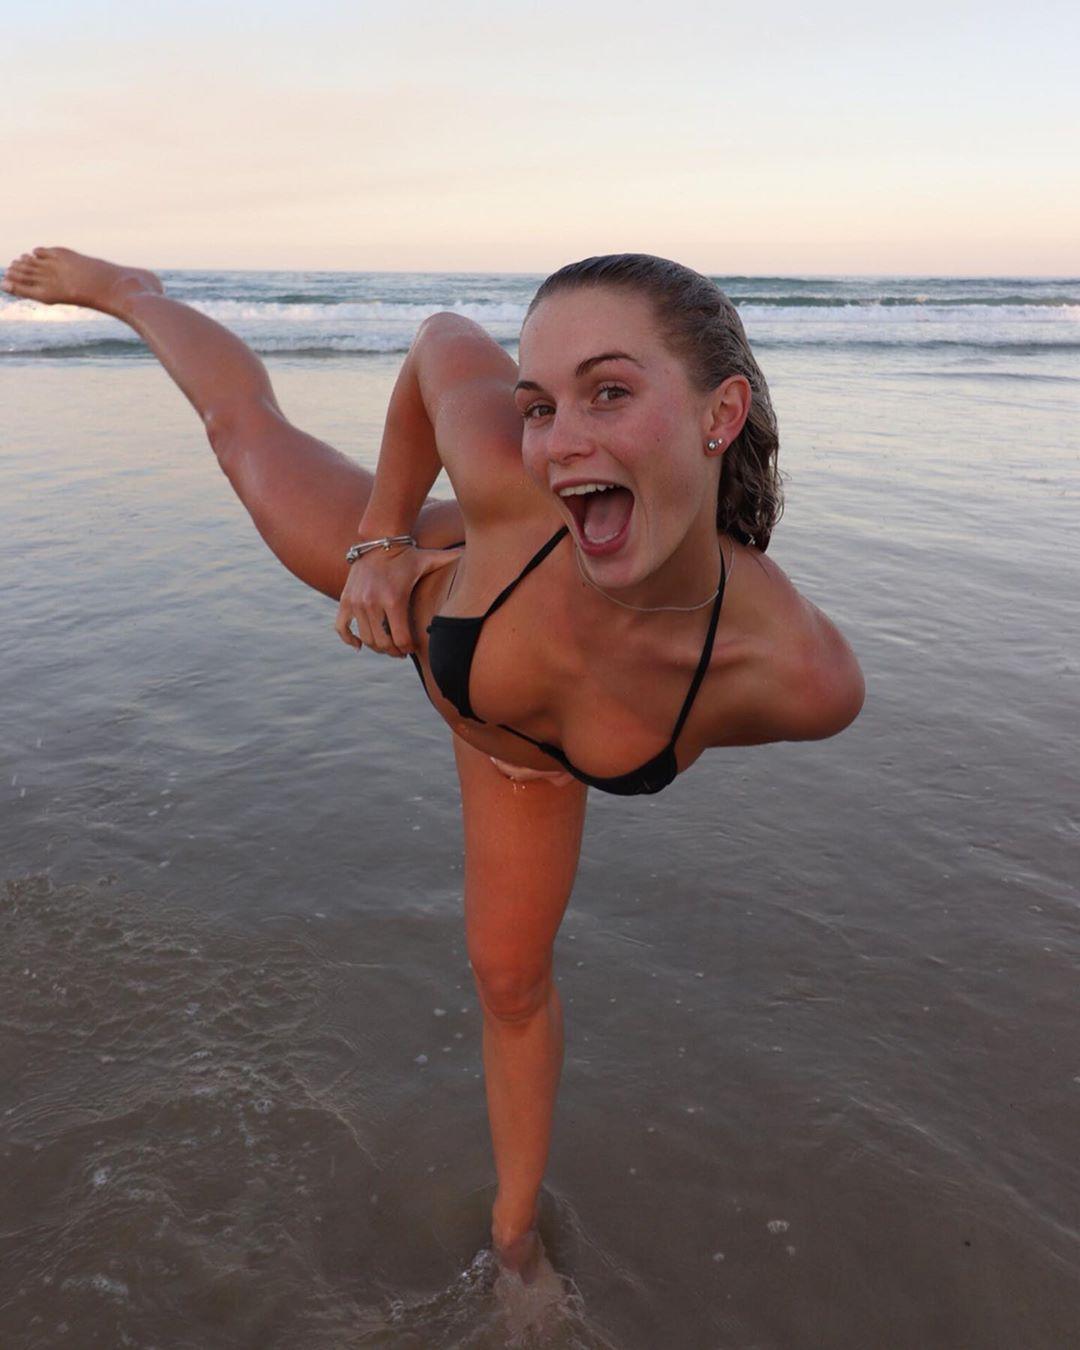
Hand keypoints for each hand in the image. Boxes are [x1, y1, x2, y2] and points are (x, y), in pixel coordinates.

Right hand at [334, 542, 461, 657]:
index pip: (401, 639)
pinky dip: (349, 639)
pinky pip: (341, 628)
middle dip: (395, 651)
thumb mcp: (429, 559)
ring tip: (388, 646)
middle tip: (402, 651)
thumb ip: (451, 560)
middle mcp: (373, 603)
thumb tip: (474, 554)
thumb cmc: (407, 554)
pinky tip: (359, 646)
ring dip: (378, 647)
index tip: (412, 648)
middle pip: (384, 643)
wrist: (377, 539)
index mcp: (394, 599)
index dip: (408, 648)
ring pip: (366, 639)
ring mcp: (356, 602)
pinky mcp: (345, 600)